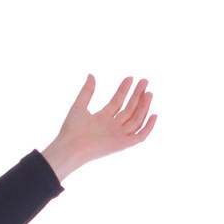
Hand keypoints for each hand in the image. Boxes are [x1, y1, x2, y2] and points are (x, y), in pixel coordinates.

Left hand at [41, 74, 156, 181]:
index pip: (117, 102)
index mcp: (101, 119)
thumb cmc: (71, 130)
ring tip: (149, 92)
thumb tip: (91, 75)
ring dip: (143, 106)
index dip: (124, 90)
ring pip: (136, 120)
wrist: (70, 147)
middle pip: (129, 109)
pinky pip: (139, 136)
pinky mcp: (122, 144)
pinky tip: (154, 114)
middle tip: (145, 81)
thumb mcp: (79, 106)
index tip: (130, 78)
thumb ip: (87, 91)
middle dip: (137, 95)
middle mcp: (111, 127)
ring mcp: (117, 136)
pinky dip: (148, 127)